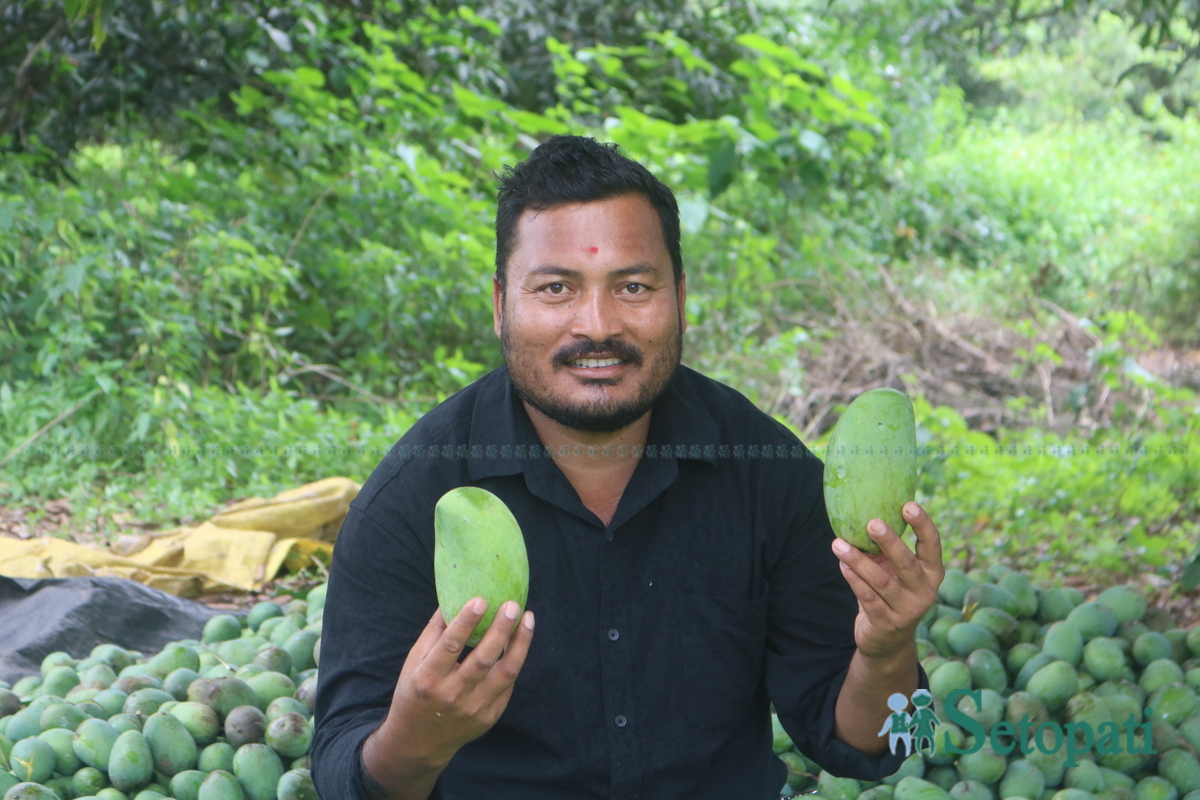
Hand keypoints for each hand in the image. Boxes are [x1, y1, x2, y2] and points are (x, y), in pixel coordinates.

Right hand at [363, 597, 533, 787]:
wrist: (419, 741)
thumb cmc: (415, 693)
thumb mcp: (413, 663)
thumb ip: (433, 633)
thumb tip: (452, 599)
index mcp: (428, 679)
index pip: (450, 646)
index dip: (466, 622)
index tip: (481, 600)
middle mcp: (452, 695)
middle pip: (484, 659)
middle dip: (501, 629)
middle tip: (513, 605)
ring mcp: (474, 708)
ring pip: (505, 672)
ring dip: (520, 643)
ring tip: (527, 619)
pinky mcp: (489, 717)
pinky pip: (507, 685)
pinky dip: (515, 660)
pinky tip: (519, 641)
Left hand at [831, 501, 943, 661]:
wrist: (887, 641)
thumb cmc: (891, 593)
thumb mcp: (894, 571)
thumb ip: (886, 550)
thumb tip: (863, 512)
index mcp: (932, 573)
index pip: (933, 546)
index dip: (923, 525)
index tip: (909, 505)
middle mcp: (925, 592)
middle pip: (907, 563)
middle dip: (889, 542)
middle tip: (871, 522)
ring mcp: (907, 610)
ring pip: (881, 581)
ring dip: (858, 560)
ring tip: (838, 543)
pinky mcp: (887, 623)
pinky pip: (867, 597)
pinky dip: (853, 579)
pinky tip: (842, 565)